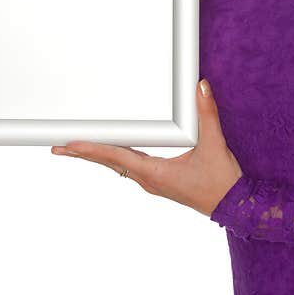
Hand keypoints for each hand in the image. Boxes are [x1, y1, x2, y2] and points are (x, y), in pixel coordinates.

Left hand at [50, 79, 243, 217]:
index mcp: (155, 173)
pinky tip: (110, 153)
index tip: (70, 144)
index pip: (116, 157)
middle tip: (58, 147)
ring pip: (118, 166)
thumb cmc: (222, 182)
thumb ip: (206, 114)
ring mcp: (154, 182)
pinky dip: (114, 158)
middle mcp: (149, 179)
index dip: (92, 149)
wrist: (235, 207)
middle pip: (109, 163)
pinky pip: (130, 167)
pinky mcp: (161, 181)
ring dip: (97, 156)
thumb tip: (200, 88)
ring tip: (76, 148)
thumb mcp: (214, 145)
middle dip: (84, 153)